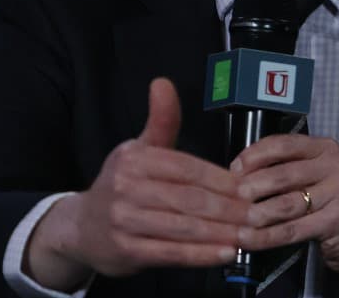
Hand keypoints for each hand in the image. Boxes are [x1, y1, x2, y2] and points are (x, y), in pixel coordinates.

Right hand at [24, 78, 250, 289]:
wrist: (81, 227)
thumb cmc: (121, 186)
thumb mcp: (138, 149)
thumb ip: (161, 120)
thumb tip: (163, 83)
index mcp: (134, 160)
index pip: (186, 167)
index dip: (220, 179)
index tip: (248, 187)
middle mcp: (126, 188)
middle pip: (188, 198)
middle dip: (227, 208)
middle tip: (256, 214)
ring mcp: (124, 222)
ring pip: (182, 227)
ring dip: (219, 233)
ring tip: (248, 235)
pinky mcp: (127, 251)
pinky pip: (170, 253)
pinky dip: (200, 255)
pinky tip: (224, 253)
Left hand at [232, 134, 338, 288]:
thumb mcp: (319, 176)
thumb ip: (289, 170)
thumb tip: (242, 174)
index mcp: (325, 148)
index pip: (283, 144)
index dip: (254, 155)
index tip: (234, 169)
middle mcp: (334, 166)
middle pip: (282, 174)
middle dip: (251, 187)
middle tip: (231, 199)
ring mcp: (338, 193)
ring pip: (286, 203)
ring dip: (256, 214)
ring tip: (236, 222)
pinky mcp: (335, 221)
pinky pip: (293, 229)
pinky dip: (267, 237)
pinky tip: (250, 240)